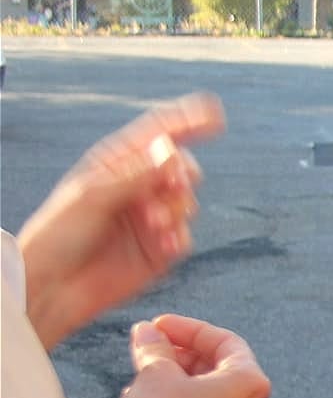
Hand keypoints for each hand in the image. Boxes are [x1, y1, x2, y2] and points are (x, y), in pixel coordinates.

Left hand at [17, 94, 224, 347]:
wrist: (52, 285)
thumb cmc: (58, 235)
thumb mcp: (93, 194)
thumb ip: (136, 173)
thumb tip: (172, 152)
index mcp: (115, 164)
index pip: (157, 133)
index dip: (187, 120)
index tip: (215, 112)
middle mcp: (136, 187)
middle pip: (179, 167)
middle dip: (182, 174)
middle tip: (175, 183)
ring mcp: (149, 218)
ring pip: (186, 202)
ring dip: (176, 208)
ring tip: (155, 222)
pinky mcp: (159, 249)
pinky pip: (185, 237)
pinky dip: (178, 237)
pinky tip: (164, 243)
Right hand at [105, 315, 269, 397]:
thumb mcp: (153, 374)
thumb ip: (155, 346)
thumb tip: (147, 332)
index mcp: (250, 386)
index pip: (226, 342)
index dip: (189, 329)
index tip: (159, 324)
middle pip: (220, 367)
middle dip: (183, 352)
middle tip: (150, 343)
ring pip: (210, 392)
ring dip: (177, 375)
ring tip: (143, 369)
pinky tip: (147, 396)